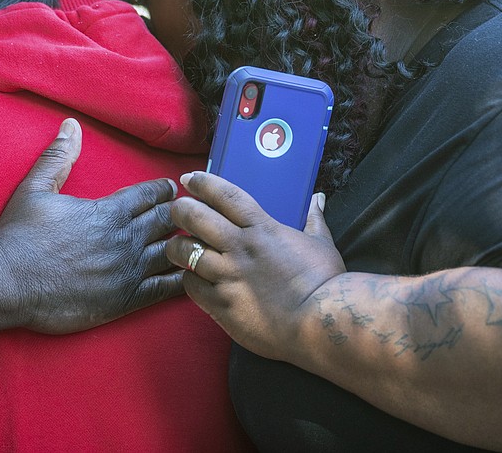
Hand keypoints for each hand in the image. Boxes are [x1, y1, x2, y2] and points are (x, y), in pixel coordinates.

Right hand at [0, 118, 183, 334]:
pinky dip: (182, 278)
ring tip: (195, 239)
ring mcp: (127, 271)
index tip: (172, 188)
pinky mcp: (125, 300)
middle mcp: (124, 240)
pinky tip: (191, 273)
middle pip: (167, 221)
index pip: (151, 194)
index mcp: (108, 211)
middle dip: (179, 213)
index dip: (163, 189)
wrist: (5, 283)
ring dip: (184, 243)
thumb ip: (58, 156)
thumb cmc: (18, 235)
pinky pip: (165, 288)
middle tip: (189, 211)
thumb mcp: (35, 188)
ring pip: (172, 252)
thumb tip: (71, 125)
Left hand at [165, 171, 345, 362]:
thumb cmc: (325, 282)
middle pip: (195, 218)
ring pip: (185, 252)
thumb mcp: (322, 244)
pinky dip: (188, 280)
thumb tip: (318, 199)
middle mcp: (239, 248)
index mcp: (262, 229)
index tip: (190, 178)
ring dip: (177, 246)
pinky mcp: (222, 305)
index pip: (225, 196)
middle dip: (180, 209)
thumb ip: (314, 220)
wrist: (321, 323)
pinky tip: (192, 279)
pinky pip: (191, 286)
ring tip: (177, 247)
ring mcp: (228, 276)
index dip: (203, 183)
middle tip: (176, 209)